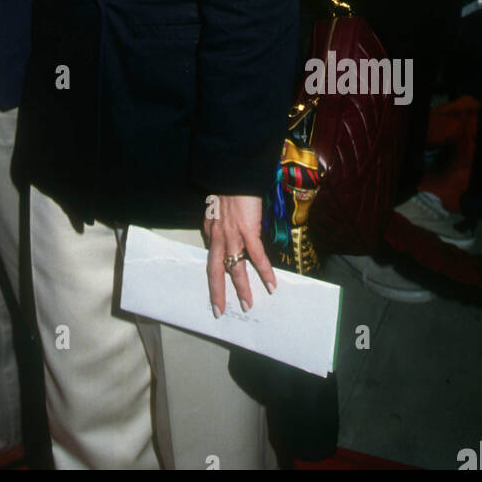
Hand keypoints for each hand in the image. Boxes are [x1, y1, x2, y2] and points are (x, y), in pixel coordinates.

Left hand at [204, 193, 274, 316]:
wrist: (232, 171)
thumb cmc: (228, 185)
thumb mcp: (218, 205)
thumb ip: (221, 220)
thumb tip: (230, 229)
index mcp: (210, 229)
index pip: (211, 255)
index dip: (215, 272)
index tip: (217, 285)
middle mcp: (217, 236)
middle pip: (214, 270)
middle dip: (217, 292)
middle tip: (219, 310)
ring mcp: (232, 235)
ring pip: (234, 268)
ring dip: (242, 289)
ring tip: (248, 305)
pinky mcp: (248, 231)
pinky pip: (256, 257)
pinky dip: (264, 272)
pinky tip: (271, 285)